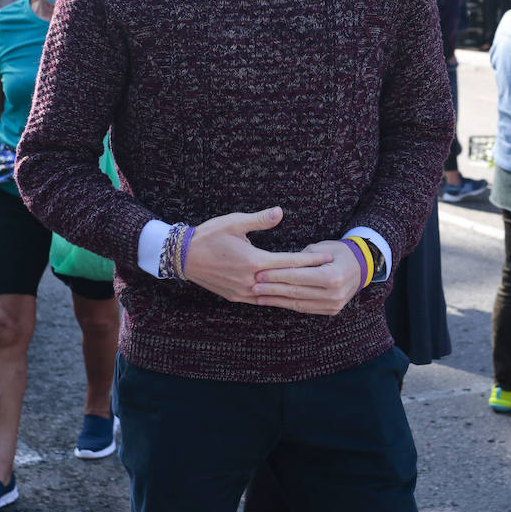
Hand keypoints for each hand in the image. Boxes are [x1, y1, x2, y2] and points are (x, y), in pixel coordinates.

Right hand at [182, 207, 327, 303]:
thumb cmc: (209, 235)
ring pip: (275, 294)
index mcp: (253, 261)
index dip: (310, 260)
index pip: (289, 262)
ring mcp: (242, 291)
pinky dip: (276, 297)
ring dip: (293, 290)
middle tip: (328, 273)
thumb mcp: (234, 221)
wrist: (182, 256)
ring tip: (313, 288)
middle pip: (286, 280)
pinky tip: (286, 296)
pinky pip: (261, 300)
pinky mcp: (235, 297)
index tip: (327, 258)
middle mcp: (250, 280)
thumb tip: (281, 212)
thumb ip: (260, 220)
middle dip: (308, 277)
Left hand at [252, 240, 361, 315]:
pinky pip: (305, 308)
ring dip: (276, 300)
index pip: (297, 276)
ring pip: (298, 303)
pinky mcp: (331, 310)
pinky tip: (273, 301)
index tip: (259, 272)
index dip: (276, 275)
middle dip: (272, 288)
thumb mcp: (322, 248)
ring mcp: (333, 304)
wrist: (362, 266)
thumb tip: (277, 263)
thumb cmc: (339, 251)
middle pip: (296, 292)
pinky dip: (287, 305)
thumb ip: (302, 258)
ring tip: (258, 296)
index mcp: (332, 276)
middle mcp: (334, 293)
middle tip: (253, 285)